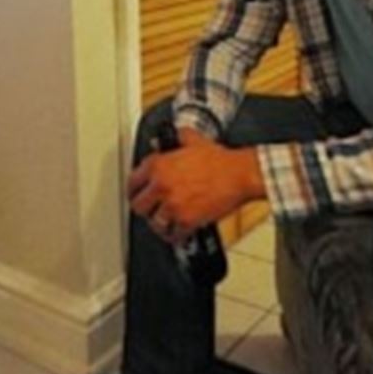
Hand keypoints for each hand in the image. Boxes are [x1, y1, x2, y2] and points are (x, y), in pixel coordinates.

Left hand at [129, 128, 265, 242]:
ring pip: (154, 222)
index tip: (137, 192)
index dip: (134, 188)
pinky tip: (177, 232)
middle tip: (150, 208)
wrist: (239, 175)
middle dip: (144, 207)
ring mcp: (173, 205)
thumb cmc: (221, 160)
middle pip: (138, 205)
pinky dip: (175, 235)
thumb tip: (164, 140)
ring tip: (164, 221)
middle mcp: (161, 186)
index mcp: (158, 166)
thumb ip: (175, 138)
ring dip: (159, 223)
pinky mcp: (187, 221)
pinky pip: (173, 235)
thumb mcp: (192, 139)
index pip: (133, 182)